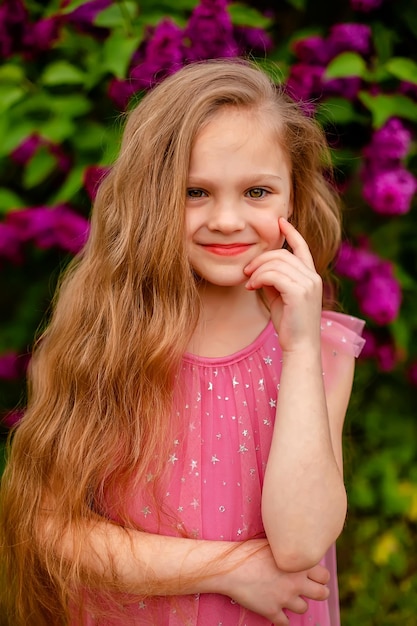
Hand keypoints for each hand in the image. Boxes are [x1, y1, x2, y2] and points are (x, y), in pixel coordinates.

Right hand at [221, 539, 329, 624]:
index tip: (313, 576)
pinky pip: (285, 623)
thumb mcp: (272, 544)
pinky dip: (282, 618)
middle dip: (319, 592)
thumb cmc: (249, 551)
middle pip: (322, 594)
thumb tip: (298, 549)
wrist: (229, 567)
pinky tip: (276, 609)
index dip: (320, 576)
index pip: (324, 575)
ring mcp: (284, 598)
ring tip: (288, 597)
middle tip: (310, 590)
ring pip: (304, 609)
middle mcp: (295, 583)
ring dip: (297, 604)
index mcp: (297, 565)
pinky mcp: (272, 611)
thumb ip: (289, 550)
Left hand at [244, 218, 322, 352]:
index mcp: (310, 276)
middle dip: (260, 259)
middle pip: (282, 254)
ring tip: (249, 282)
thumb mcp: (280, 297)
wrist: (300, 346)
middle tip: (246, 271)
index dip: (291, 233)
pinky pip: (273, 275)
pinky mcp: (299, 292)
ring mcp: (308, 284)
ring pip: (276, 263)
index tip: (280, 221)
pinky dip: (259, 278)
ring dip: (257, 270)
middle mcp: (313, 277)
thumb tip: (260, 268)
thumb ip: (274, 280)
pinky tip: (252, 287)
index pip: (302, 247)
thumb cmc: (289, 324)